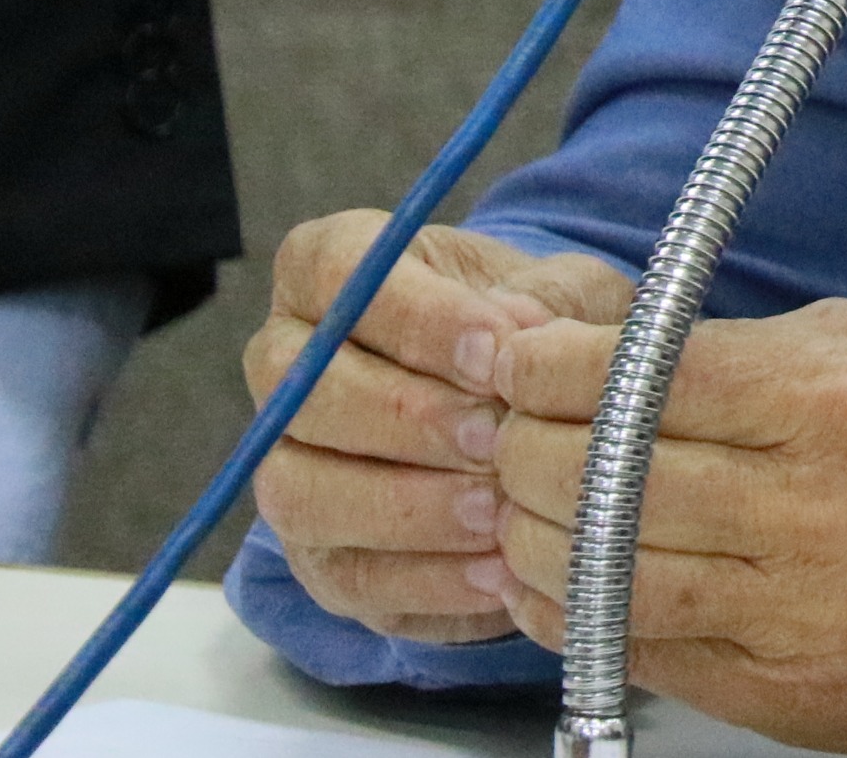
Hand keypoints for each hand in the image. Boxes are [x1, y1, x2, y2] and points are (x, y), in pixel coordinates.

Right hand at [241, 211, 633, 643]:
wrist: (536, 404)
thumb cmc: (540, 326)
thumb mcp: (561, 291)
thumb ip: (543, 302)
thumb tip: (519, 332)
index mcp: (326, 267)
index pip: (339, 274)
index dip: (416, 316)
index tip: (497, 349)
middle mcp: (285, 363)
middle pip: (306, 391)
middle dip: (408, 419)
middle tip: (495, 436)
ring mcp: (289, 463)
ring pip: (303, 491)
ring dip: (406, 506)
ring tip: (497, 510)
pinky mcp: (319, 555)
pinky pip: (347, 576)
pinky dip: (426, 579)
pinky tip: (497, 571)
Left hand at [485, 297, 846, 757]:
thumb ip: (743, 350)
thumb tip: (604, 352)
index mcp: (835, 402)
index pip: (645, 378)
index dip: (554, 371)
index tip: (518, 362)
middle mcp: (811, 507)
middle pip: (605, 475)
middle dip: (524, 448)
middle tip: (502, 431)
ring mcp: (793, 609)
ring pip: (605, 570)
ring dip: (532, 535)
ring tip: (514, 506)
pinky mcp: (779, 689)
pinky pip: (639, 647)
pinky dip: (573, 611)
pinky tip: (554, 579)